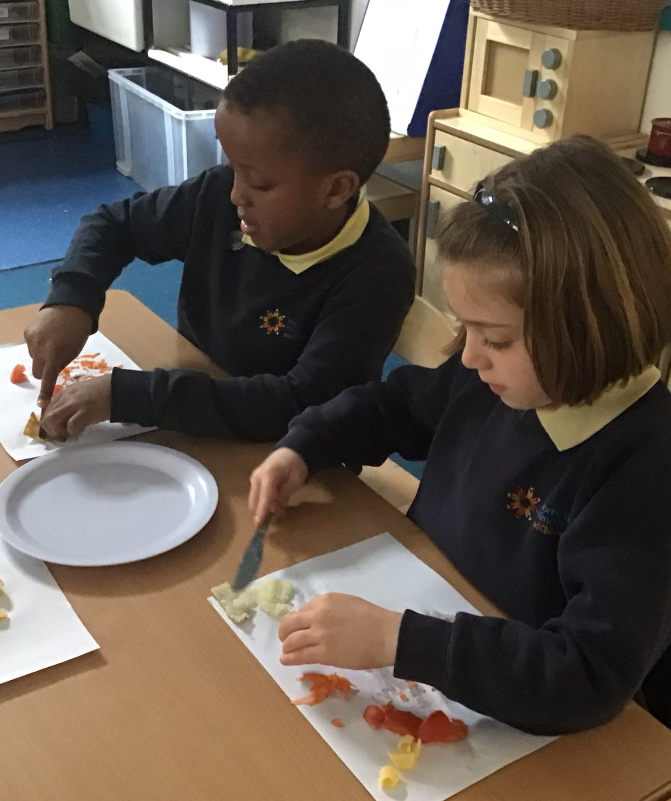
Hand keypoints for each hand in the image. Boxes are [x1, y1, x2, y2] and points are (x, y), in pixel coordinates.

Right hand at [24, 306, 93, 409]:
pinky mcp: (27, 331)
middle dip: (44, 371)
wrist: (70, 306)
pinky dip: (38, 345)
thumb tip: (51, 373)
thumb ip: (60, 363)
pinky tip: (47, 336)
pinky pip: (31, 346)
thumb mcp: (74, 351)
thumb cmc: (77, 332)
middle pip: (37, 371)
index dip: (45, 392)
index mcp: (54, 353)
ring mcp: (31, 339)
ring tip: (53, 344)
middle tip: (55, 362)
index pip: (47, 378)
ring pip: (33, 358)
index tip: (41, 405)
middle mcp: (39, 347)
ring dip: (41, 356)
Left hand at [39, 374, 111, 440]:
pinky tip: (82, 430)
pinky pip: (71, 426)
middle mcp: (66, 397)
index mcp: (64, 392)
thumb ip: (70, 402)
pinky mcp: (85, 413)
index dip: (50, 422)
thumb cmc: (102, 391)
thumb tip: (63, 417)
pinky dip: (74, 432)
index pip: (47, 409)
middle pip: (46, 417)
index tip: (59, 428)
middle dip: (51, 430)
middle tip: (63, 435)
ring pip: (52, 421)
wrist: (118, 388)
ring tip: (70, 434)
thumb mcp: (81, 393)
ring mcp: (74, 405)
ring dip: (59, 432)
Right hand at [249, 447, 308, 524]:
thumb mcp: (296, 481)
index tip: (259, 523)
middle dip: (258, 513)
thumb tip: (274, 508)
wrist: (289, 452)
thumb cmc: (295, 466)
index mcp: (269, 474)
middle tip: (265, 526)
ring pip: (253, 499)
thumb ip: (284, 494)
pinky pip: (255, 496)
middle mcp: (257, 476)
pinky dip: (260, 504)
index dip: (262, 510)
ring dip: (258, 509)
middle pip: (254, 499)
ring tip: (267, 519)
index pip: (264, 495)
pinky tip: (267, 509)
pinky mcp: (254, 482)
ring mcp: (254, 478)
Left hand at [278, 593, 402, 669]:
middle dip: (284, 632)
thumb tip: (315, 620)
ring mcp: (319, 635)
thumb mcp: (346, 603)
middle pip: (289, 624)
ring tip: (286, 652)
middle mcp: (317, 615)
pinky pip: (299, 656)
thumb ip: (328, 609)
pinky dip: (289, 658)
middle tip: (286, 639)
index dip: (299, 620)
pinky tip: (285, 660)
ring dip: (286, 647)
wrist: (386, 635)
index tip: (301, 628)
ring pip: (291, 641)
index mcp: (324, 600)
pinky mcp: (323, 654)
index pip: (302, 610)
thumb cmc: (372, 619)